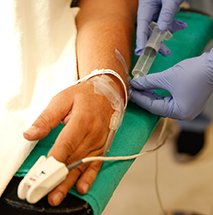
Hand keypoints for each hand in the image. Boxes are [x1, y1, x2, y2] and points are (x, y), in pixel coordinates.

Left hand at [23, 81, 111, 205]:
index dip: (56, 159)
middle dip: (60, 177)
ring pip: (83, 164)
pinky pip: (96, 163)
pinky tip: (81, 186)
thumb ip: (46, 118)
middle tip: (48, 192)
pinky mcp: (103, 145)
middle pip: (74, 158)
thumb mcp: (62, 99)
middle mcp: (93, 133)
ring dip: (71, 181)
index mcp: (83, 119)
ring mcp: (99, 140)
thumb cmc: (85, 95)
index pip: (67, 143)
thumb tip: (31, 133)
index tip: (45, 172)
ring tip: (58, 195)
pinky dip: (89, 176)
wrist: (108, 91)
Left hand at [130, 42, 212, 120]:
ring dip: (153, 95)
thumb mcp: (167, 77)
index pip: (153, 106)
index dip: (139, 98)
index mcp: (180, 112)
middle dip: (145, 97)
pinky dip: (162, 94)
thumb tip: (134, 83)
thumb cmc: (192, 72)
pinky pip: (172, 100)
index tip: (129, 91)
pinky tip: (153, 88)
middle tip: (133, 89)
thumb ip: (149, 82)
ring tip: (140, 87)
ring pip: (165, 103)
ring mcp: (189, 109)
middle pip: (158, 107)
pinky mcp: (191, 101)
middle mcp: (185, 115)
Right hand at [135, 0, 199, 55]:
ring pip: (157, 27)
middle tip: (165, 52)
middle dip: (157, 40)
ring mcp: (154, 9)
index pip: (142, 23)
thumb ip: (167, 15)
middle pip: (149, 28)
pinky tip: (183, 25)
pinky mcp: (161, 11)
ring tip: (179, 31)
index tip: (142, 51)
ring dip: (167, 33)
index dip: (142, 38)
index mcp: (146, 2)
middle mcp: (147, 7)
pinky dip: (173, 25)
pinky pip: (165, 23)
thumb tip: (162, 31)